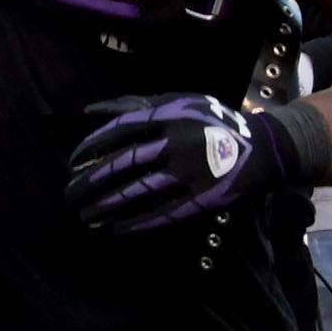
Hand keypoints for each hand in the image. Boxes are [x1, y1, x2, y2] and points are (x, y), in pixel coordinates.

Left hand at [64, 94, 290, 234]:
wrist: (262, 147)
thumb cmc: (215, 121)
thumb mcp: (184, 101)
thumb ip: (146, 104)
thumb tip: (96, 109)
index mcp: (169, 115)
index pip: (120, 130)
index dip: (93, 145)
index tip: (73, 160)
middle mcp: (176, 142)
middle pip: (123, 163)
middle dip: (92, 180)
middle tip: (69, 193)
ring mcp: (188, 173)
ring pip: (138, 191)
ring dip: (108, 204)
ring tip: (85, 215)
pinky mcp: (200, 199)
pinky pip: (162, 213)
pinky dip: (137, 222)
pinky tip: (116, 229)